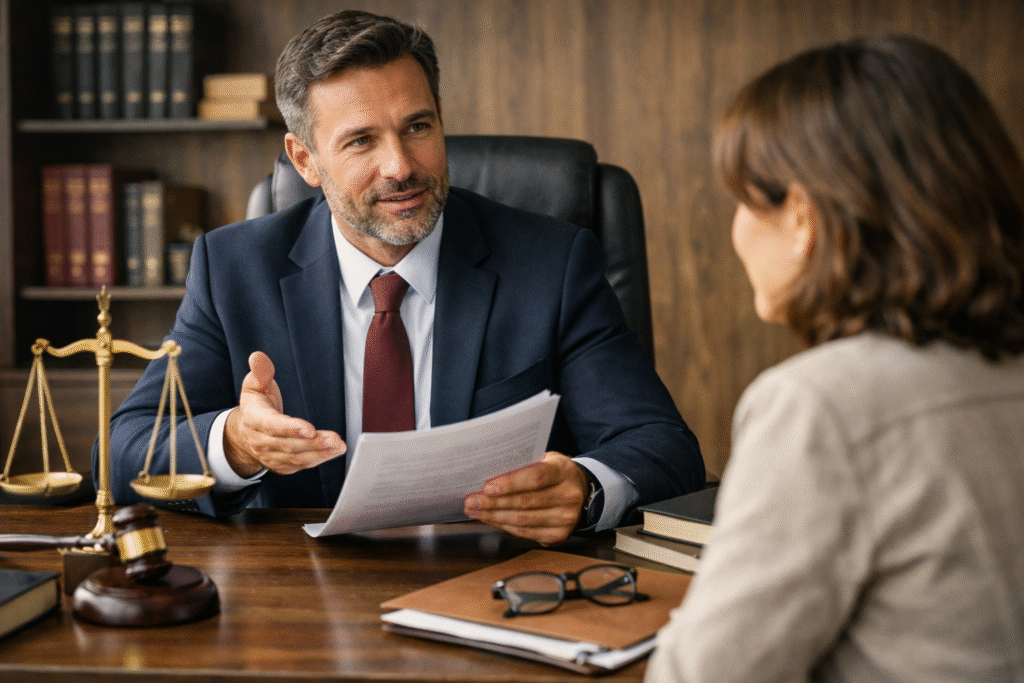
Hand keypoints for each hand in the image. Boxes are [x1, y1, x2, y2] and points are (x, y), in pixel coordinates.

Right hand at [223, 351, 345, 476]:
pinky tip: (333, 452)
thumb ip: (260, 372)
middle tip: (334, 439)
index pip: (272, 425)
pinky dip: (318, 460)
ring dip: (320, 453)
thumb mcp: (254, 385)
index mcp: (254, 419)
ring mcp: (271, 456)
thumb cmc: (256, 406)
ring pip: (296, 457)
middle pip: (288, 444)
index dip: (289, 428)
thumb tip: (257, 357)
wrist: (245, 434)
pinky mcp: (282, 466)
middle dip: (313, 443)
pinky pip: (301, 465)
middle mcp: (261, 441)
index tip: (308, 428)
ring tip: (339, 446)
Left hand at [463, 452, 588, 545]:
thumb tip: (489, 473)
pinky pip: (526, 533)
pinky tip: (491, 519)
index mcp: (564, 472)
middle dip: (494, 503)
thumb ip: (524, 465)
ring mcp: (566, 518)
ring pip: (523, 521)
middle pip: (525, 503)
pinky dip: (505, 526)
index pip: (535, 478)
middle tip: (472, 501)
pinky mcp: (559, 535)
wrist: (580, 490)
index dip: (510, 484)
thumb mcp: (545, 459)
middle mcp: (569, 496)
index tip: (487, 487)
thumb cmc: (554, 472)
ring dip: (494, 517)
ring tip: (475, 511)